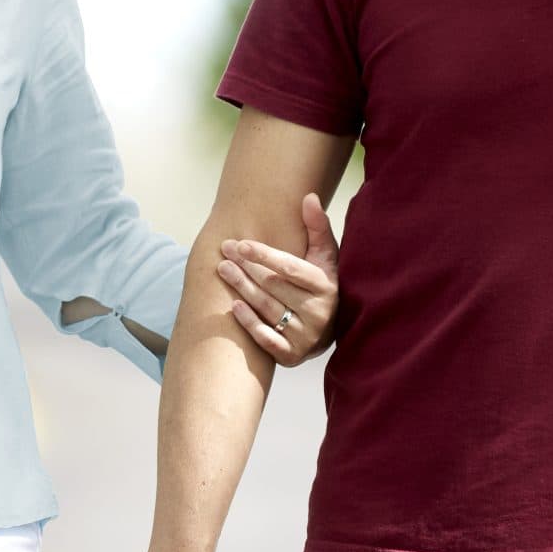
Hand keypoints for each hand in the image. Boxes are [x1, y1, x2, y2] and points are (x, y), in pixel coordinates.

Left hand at [219, 191, 341, 365]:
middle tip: (224, 252)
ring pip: (267, 309)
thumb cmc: (322, 283)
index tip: (241, 244)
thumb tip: (308, 196)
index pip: (291, 268)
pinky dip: (249, 323)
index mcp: (326, 285)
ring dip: (242, 288)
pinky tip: (233, 306)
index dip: (265, 255)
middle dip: (246, 268)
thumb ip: (317, 227)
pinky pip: (267, 339)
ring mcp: (305, 336)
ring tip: (222, 270)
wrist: (330, 330)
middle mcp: (318, 312)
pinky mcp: (292, 355)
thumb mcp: (326, 256)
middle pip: (273, 287)